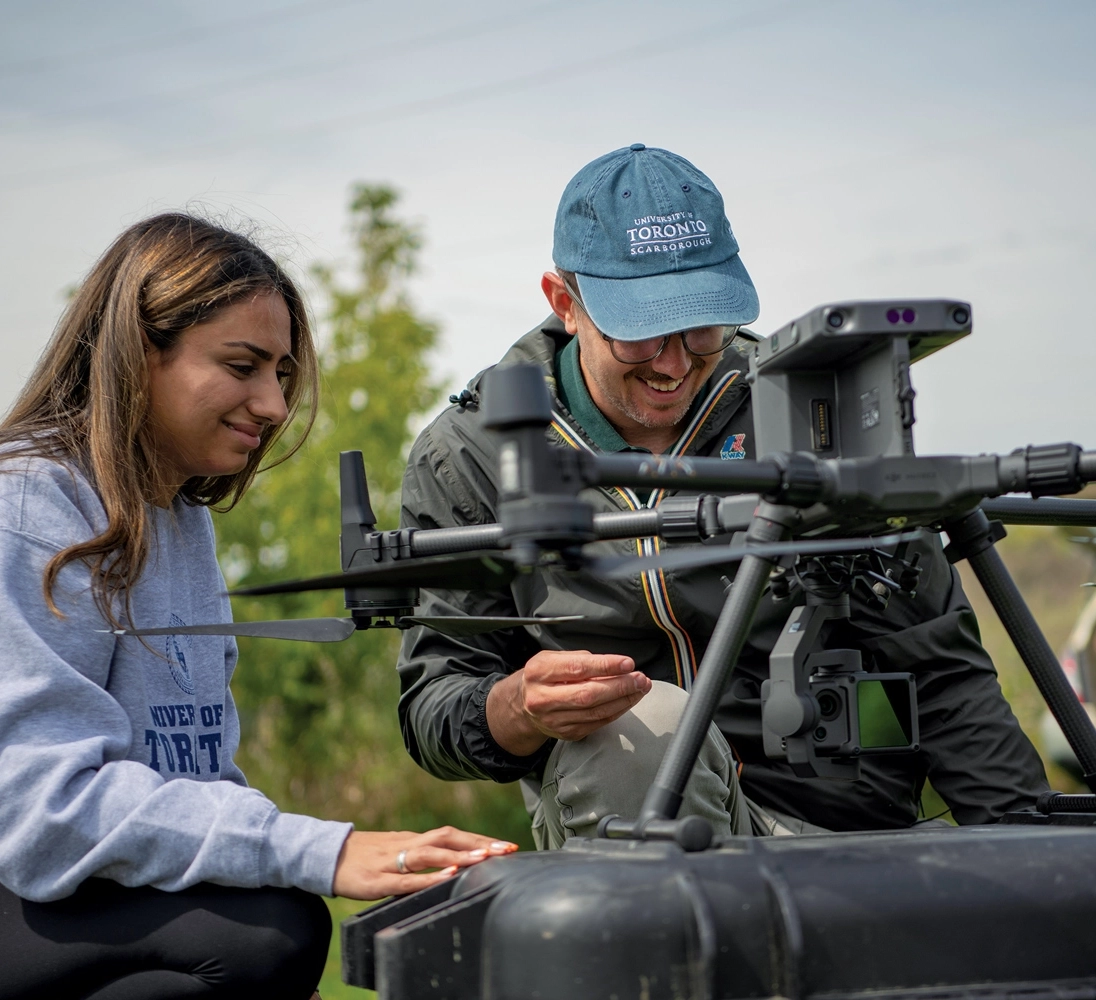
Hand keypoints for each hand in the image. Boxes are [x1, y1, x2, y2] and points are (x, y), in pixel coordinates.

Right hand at [331, 827, 516, 899]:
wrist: (327, 856)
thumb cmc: (365, 857)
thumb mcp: (396, 852)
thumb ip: (421, 856)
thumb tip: (451, 861)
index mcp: (414, 840)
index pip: (453, 835)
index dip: (480, 839)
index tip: (507, 846)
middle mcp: (408, 845)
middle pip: (448, 838)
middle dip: (479, 843)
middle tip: (507, 849)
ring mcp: (392, 861)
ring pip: (431, 853)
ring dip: (459, 854)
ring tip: (484, 857)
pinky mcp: (377, 880)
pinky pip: (406, 879)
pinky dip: (429, 877)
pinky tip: (447, 876)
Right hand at [486, 649, 650, 755]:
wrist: (520, 706)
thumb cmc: (542, 677)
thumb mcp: (551, 658)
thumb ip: (578, 658)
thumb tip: (613, 664)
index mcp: (539, 672)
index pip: (577, 669)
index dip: (606, 666)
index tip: (628, 663)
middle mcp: (543, 698)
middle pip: (589, 694)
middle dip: (620, 686)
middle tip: (641, 679)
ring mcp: (554, 720)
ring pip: (596, 712)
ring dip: (624, 700)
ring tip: (640, 688)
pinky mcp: (566, 733)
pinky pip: (597, 723)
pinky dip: (616, 711)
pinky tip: (628, 701)